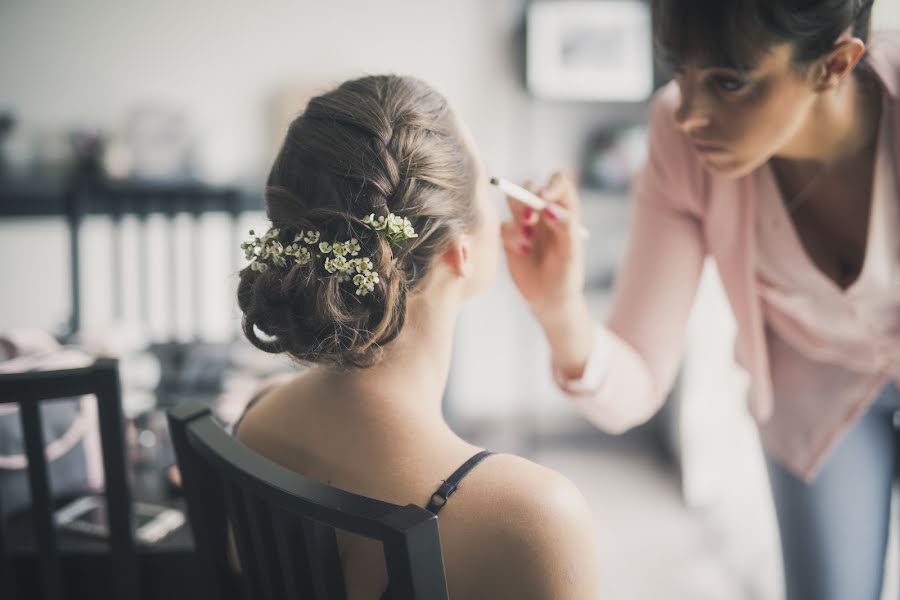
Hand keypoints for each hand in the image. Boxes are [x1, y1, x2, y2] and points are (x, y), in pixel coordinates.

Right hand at [501, 171, 585, 320]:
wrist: (548, 298)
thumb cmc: (566, 275)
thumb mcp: (571, 253)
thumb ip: (565, 228)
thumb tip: (549, 208)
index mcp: (565, 209)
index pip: (558, 182)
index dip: (550, 185)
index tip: (543, 198)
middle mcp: (544, 211)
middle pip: (529, 186)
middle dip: (526, 200)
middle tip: (529, 220)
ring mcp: (526, 222)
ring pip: (513, 201)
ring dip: (517, 216)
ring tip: (526, 240)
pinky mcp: (510, 236)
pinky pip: (503, 225)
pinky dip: (511, 237)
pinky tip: (522, 252)